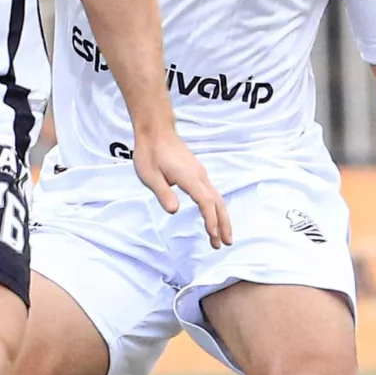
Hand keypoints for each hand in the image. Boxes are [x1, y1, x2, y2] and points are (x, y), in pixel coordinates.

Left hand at [131, 127, 231, 247]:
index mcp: (189, 177)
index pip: (205, 202)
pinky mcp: (197, 173)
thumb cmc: (150, 152)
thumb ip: (163, 193)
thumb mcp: (150, 175)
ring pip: (217, 198)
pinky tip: (214, 217)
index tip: (213, 236)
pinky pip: (212, 193)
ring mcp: (200, 173)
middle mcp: (200, 176)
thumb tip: (174, 211)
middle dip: (223, 224)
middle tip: (225, 244)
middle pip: (218, 202)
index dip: (211, 220)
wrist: (156, 130)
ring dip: (221, 218)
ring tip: (222, 236)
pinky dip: (216, 208)